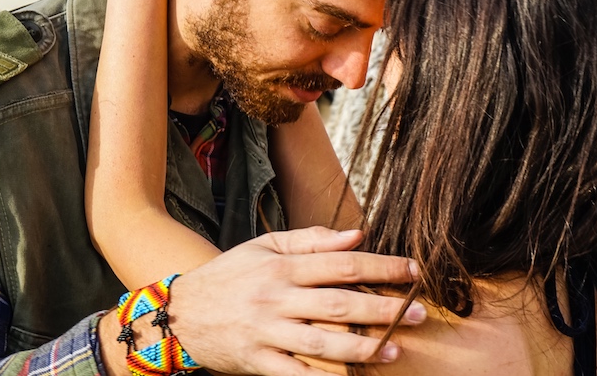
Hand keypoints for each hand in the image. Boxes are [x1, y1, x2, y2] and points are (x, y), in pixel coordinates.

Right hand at [164, 227, 423, 375]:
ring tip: (393, 350)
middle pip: (338, 303)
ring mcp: (266, 332)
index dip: (381, 268)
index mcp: (282, 267)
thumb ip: (312, 240)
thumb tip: (357, 234)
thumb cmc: (230, 276)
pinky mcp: (257, 362)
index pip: (342, 264)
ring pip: (321, 342)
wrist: (179, 313)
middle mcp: (276, 298)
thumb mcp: (265, 247)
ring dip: (361, 347)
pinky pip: (295, 374)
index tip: (413, 272)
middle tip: (416, 314)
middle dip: (382, 309)